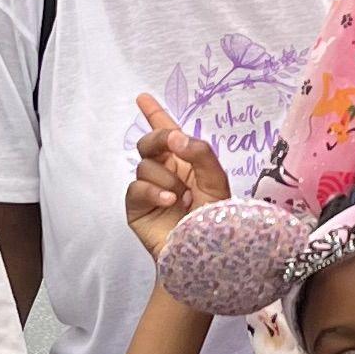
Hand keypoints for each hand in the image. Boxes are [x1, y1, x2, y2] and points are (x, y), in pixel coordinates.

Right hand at [122, 93, 235, 261]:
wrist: (204, 256)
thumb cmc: (216, 221)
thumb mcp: (217, 181)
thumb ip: (200, 153)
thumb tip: (175, 137)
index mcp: (187, 163)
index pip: (168, 133)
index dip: (156, 114)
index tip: (142, 97)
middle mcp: (167, 172)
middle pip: (150, 142)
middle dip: (158, 138)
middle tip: (172, 145)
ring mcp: (150, 190)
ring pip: (145, 165)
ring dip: (167, 178)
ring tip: (184, 198)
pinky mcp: (137, 207)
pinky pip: (137, 187)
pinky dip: (154, 191)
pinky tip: (170, 201)